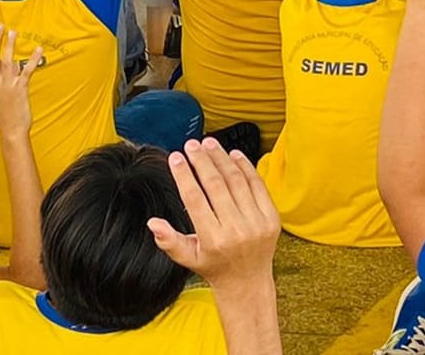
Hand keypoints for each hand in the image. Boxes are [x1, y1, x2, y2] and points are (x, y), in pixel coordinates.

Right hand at [0, 26, 41, 140]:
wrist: (10, 131)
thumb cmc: (6, 115)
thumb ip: (1, 81)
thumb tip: (7, 68)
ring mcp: (8, 85)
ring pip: (7, 61)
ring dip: (10, 46)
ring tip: (13, 31)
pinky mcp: (20, 89)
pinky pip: (26, 71)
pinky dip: (32, 60)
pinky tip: (38, 50)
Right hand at [147, 138, 279, 289]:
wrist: (248, 281)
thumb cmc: (214, 267)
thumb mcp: (187, 258)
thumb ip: (169, 240)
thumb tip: (153, 222)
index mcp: (213, 240)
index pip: (195, 199)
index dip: (184, 175)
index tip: (175, 158)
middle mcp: (236, 230)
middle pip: (216, 185)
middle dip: (201, 161)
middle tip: (191, 145)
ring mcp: (257, 223)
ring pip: (237, 180)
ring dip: (221, 158)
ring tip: (209, 144)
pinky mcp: (272, 217)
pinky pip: (257, 184)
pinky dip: (245, 166)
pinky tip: (232, 154)